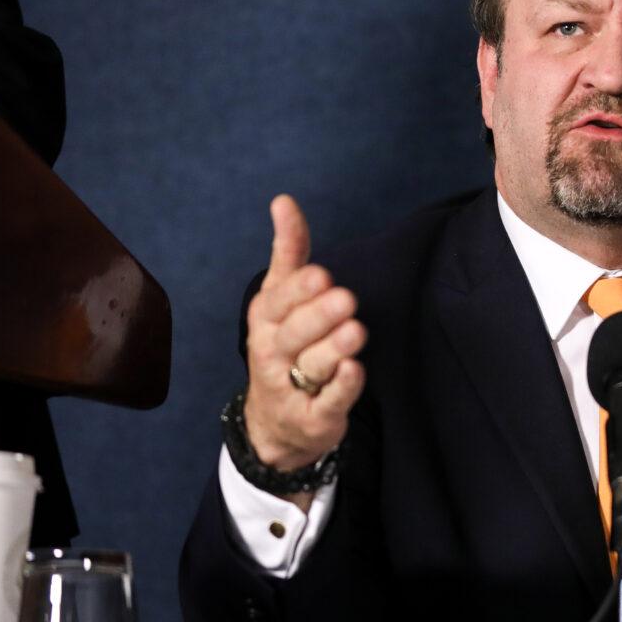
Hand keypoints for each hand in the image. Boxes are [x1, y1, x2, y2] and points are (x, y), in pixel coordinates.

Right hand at [242, 195, 366, 482]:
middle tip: (345, 299)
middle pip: (295, 333)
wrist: (275, 421)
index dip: (299, 290)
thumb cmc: (283, 345)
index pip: (279, 301)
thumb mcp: (280, 298)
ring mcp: (291, 388)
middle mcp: (273, 352)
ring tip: (355, 331)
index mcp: (266, 319)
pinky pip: (328, 402)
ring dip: (334, 348)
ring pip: (312, 365)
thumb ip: (288, 251)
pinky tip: (354, 370)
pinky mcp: (313, 417)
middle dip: (319, 315)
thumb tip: (284, 200)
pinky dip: (342, 388)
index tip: (321, 275)